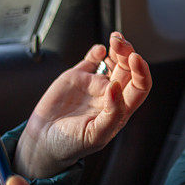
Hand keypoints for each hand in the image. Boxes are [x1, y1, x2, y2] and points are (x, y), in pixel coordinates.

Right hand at [15, 32, 151, 177]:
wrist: (42, 141)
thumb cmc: (70, 144)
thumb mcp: (95, 135)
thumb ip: (111, 114)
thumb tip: (115, 87)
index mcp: (119, 110)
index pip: (139, 88)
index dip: (141, 72)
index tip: (135, 59)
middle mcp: (110, 95)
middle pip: (129, 70)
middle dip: (128, 53)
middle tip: (120, 43)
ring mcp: (95, 85)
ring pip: (115, 61)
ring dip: (118, 49)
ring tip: (115, 39)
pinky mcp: (78, 78)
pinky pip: (92, 60)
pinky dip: (97, 52)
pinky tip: (99, 50)